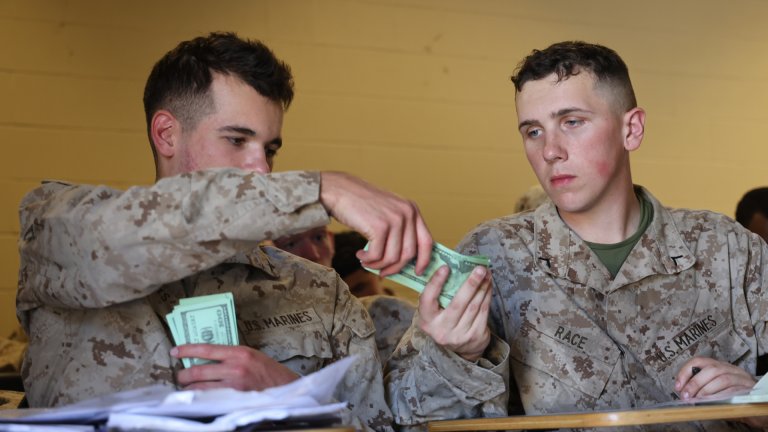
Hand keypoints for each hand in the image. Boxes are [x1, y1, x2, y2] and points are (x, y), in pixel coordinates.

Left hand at [171, 344, 298, 390]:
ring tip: (185, 388)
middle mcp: (235, 368)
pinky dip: (200, 399)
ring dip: (188, 389)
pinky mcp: (234, 400)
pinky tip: (196, 398)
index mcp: (239, 352)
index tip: (175, 351)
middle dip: (183, 375)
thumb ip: (230, 355)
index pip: (206, 349)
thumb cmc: (268, 371)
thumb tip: (206, 357)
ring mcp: (233, 386)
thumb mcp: (251, 355)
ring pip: (200, 387)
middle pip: (198, 371)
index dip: (187, 349)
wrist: (285, 388)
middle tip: (180, 376)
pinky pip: (210, 399)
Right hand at [319, 172, 432, 275]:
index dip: (424, 260)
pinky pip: (377, 255)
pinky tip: (360, 254)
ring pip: (393, 258)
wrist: (340, 190)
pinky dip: (367, 260)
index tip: (417, 272)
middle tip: (383, 272)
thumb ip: (400, 230)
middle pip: (409, 254)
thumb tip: (405, 260)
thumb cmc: (361, 204)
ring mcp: (394, 220)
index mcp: (412, 210)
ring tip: (366, 261)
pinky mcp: (379, 227)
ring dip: (378, 265)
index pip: (427, 241)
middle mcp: (407, 213)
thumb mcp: (389, 212)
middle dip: (395, 268)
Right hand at [418, 265, 491, 361]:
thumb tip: (451, 267)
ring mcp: (459, 335)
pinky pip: (483, 311)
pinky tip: (488, 285)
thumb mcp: (434, 312)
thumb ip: (437, 295)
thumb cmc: (444, 321)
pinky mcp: (475, 336)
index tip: (445, 267)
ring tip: (487, 273)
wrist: (459, 350)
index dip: (436, 283)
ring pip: (474, 306)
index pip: (428, 299)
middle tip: (479, 268)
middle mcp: (441, 330)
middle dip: (470, 284)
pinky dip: (487, 296)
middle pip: (458, 303)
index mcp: (427, 321)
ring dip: (482, 287)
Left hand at [675, 357, 767, 427]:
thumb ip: (703, 390)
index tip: (677, 386)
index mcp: (720, 367)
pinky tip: (712, 403)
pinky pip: (735, 391)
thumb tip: (685, 395)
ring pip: (722, 379)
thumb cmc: (735, 397)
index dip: (685, 372)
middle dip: (695, 383)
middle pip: (711, 369)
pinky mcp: (750, 390)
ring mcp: (742, 379)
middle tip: (685, 396)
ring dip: (706, 390)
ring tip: (697, 400)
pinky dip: (721, 396)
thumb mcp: (716, 391)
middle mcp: (732, 369)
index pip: (700, 361)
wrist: (761, 405)